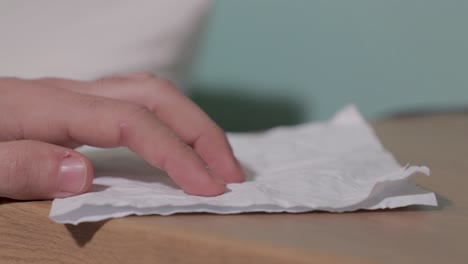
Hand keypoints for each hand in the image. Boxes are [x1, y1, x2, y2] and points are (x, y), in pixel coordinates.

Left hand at [0, 73, 243, 199]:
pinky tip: (178, 144)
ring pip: (151, 91)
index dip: (177, 153)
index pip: (132, 121)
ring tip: (217, 158)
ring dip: (192, 122)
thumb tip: (86, 173)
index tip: (209, 189)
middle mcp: (68, 92)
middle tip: (231, 172)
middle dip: (201, 132)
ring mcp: (74, 95)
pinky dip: (170, 121)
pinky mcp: (76, 105)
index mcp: (45, 106)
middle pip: (155, 94)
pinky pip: (137, 102)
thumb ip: (19, 165)